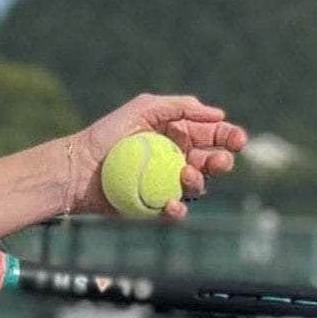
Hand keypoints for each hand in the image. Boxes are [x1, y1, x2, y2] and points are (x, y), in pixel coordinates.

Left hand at [62, 93, 246, 219]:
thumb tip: (218, 114)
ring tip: (186, 175)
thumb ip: (180, 106)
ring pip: (198, 187)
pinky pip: (175, 211)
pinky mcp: (155, 207)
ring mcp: (168, 184)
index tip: (238, 140)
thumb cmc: (108, 134)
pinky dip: (177, 209)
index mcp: (179, 135)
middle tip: (221, 161)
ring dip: (199, 182)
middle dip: (223, 161)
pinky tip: (172, 204)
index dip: (230, 138)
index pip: (213, 136)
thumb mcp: (143, 108)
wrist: (78, 167)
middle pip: (212, 162)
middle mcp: (178, 160)